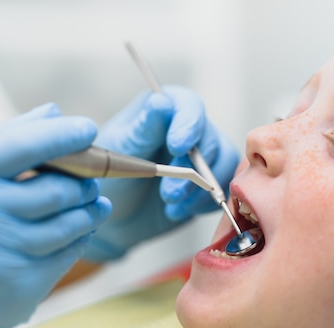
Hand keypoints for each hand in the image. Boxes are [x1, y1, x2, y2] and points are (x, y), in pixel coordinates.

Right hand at [0, 104, 111, 327]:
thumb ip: (5, 147)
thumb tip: (52, 113)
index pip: (22, 145)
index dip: (62, 136)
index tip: (88, 129)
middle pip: (56, 190)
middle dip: (83, 184)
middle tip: (91, 183)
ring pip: (68, 224)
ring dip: (90, 213)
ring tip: (95, 206)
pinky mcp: (18, 287)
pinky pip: (67, 255)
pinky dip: (80, 240)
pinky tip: (81, 233)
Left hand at [84, 86, 239, 260]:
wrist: (115, 218)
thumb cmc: (110, 179)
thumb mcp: (121, 151)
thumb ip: (144, 128)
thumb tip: (162, 102)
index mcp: (165, 112)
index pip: (189, 107)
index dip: (188, 125)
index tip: (177, 147)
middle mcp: (188, 129)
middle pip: (209, 140)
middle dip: (190, 171)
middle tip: (168, 193)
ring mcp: (203, 156)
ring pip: (223, 164)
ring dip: (199, 190)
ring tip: (170, 203)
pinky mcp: (210, 180)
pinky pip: (223, 188)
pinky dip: (202, 203)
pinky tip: (177, 210)